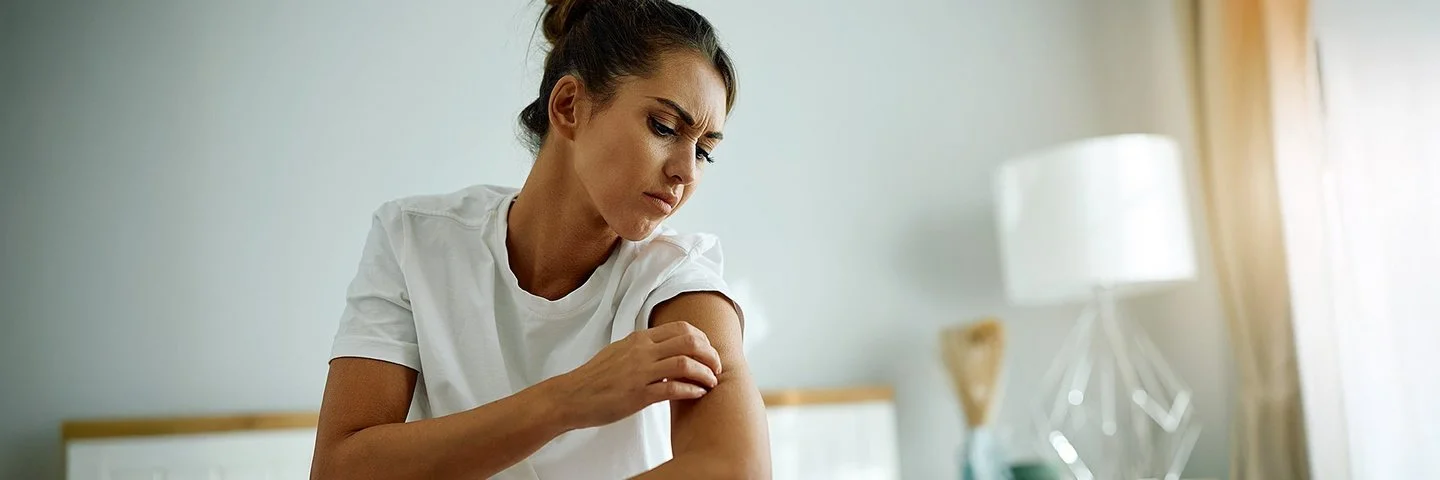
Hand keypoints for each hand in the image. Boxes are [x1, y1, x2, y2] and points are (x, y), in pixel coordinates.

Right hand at [543, 321, 722, 429]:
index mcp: (639, 339)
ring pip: (685, 363)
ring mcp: (640, 372)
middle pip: (689, 342)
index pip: (682, 328)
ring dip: (705, 373)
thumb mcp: (620, 353)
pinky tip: (698, 394)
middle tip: (717, 368)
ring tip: (712, 382)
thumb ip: (644, 349)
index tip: (709, 352)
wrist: (571, 396)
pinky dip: (692, 390)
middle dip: (710, 354)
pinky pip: (673, 389)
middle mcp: (641, 351)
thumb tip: (667, 350)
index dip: (703, 339)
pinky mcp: (638, 395)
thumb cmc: (596, 378)